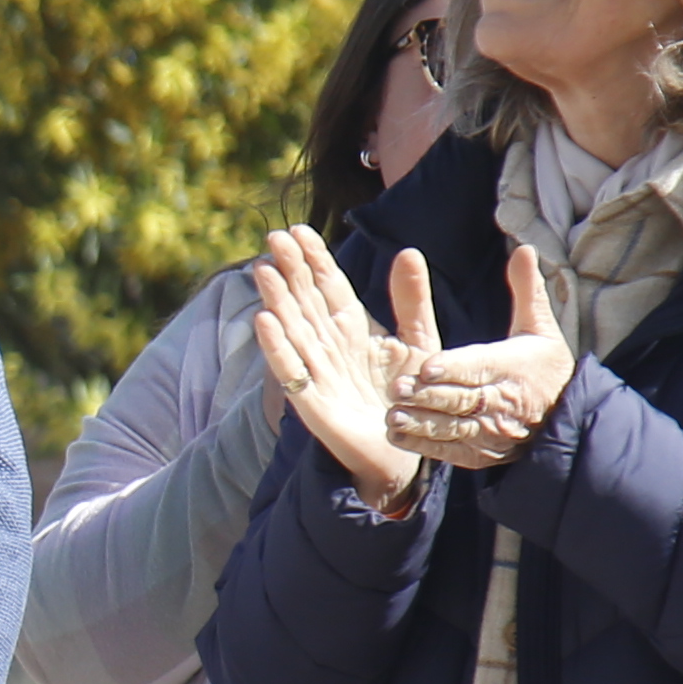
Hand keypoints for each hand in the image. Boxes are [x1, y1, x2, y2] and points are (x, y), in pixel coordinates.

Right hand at [250, 226, 425, 510]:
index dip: (313, 259)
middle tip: (275, 237)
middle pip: (305, 300)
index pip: (328, 286)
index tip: (299, 230)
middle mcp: (328, 346)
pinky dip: (277, 348)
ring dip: (276, 300)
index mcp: (351, 328)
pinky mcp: (311, 403)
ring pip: (292, 329)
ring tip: (263, 270)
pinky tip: (264, 321)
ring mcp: (316, 373)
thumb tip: (407, 251)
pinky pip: (291, 371)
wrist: (403, 453)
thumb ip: (412, 301)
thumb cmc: (409, 397)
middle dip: (289, 270)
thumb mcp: (419, 342)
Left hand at [390, 249, 576, 471]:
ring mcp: (490, 432)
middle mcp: (501, 403)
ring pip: (453, 428)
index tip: (426, 365)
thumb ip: (527, 291)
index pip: (479, 367)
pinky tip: (397, 435)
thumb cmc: (546, 368)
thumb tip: (522, 248)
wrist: (567, 421)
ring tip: (392, 416)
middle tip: (397, 388)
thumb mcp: (541, 329)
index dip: (453, 367)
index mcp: (512, 368)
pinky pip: (451, 451)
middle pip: (461, 399)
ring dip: (422, 423)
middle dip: (429, 395)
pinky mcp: (480, 454)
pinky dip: (425, 446)